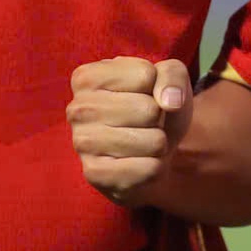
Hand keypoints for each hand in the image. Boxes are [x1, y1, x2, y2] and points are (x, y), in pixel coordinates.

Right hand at [67, 57, 192, 207]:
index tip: (144, 95)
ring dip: (158, 143)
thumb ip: (173, 76)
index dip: (157, 87)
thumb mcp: (169, 79)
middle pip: (148, 109)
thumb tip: (171, 102)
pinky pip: (149, 169)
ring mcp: (82, 143)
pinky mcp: (95, 174)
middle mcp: (77, 109)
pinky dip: (156, 167)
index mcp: (88, 77)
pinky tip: (138, 162)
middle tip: (144, 124)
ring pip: (153, 141)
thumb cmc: (155, 106)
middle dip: (158, 118)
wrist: (152, 151)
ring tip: (142, 142)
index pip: (145, 75)